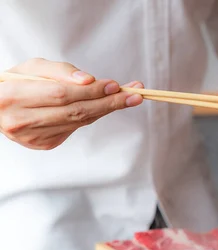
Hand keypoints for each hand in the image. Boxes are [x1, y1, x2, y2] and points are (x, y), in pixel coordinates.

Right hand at [0, 58, 143, 149]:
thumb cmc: (17, 83)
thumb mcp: (32, 67)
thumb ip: (60, 71)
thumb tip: (89, 80)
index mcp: (13, 96)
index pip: (62, 94)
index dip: (91, 91)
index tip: (115, 85)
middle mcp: (21, 121)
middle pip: (75, 112)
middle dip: (108, 103)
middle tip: (135, 95)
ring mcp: (33, 137)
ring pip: (78, 122)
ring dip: (106, 110)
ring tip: (128, 98)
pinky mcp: (44, 144)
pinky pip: (75, 128)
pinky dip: (91, 116)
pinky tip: (103, 106)